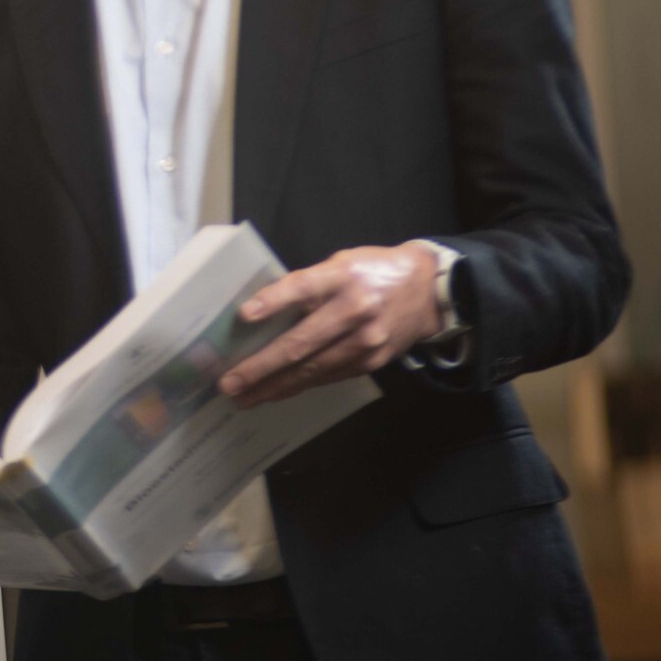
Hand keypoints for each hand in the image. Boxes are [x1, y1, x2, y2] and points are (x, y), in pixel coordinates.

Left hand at [218, 244, 444, 406]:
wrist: (430, 291)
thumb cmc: (373, 271)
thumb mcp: (342, 263)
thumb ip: (309, 284)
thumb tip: (264, 311)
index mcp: (343, 277)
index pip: (303, 288)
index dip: (273, 302)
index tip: (243, 316)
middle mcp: (354, 311)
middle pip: (302, 343)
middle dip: (261, 367)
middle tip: (229, 383)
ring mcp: (365, 341)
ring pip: (312, 370)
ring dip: (274, 386)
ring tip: (244, 397)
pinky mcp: (371, 362)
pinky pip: (328, 377)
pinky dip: (298, 386)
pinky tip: (275, 392)